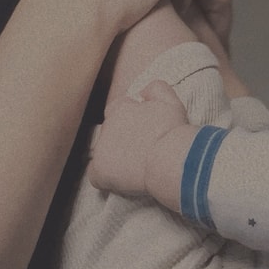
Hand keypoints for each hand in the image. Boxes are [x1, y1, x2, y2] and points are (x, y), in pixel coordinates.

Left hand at [89, 80, 189, 195]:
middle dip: (122, 139)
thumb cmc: (173, 131)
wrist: (169, 158)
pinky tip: (122, 180)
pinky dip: (106, 177)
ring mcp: (101, 148)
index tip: (142, 131)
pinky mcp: (100, 169)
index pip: (117, 110)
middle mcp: (107, 125)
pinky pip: (96, 174)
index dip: (129, 121)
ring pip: (103, 152)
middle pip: (110, 131)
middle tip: (141, 150)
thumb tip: (143, 91)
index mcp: (121, 108)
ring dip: (116, 157)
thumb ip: (156, 88)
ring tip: (136, 166)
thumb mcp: (170, 101)